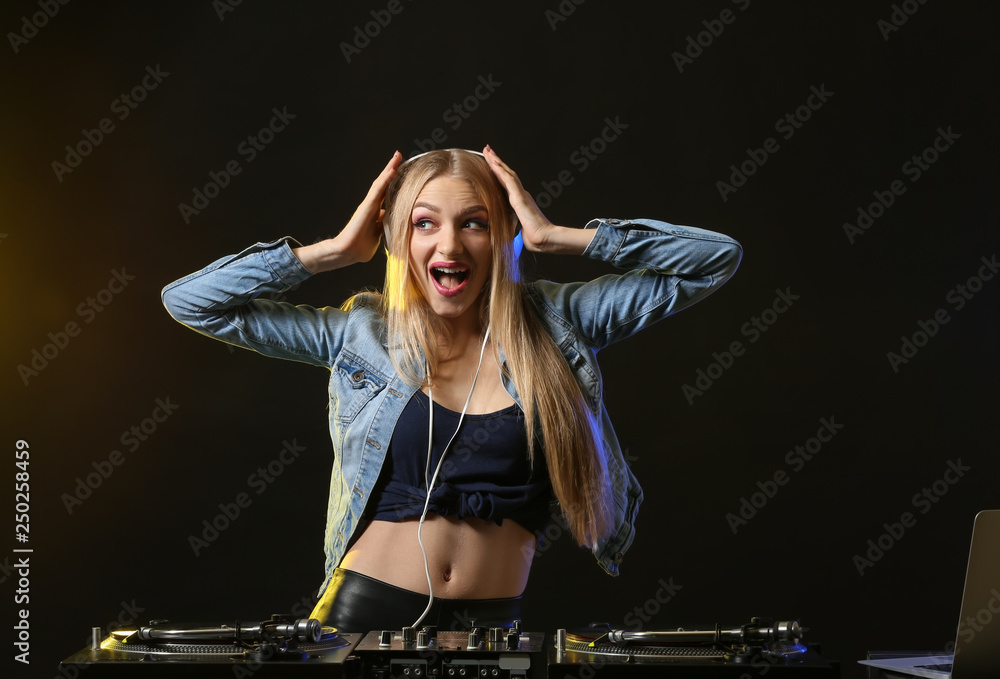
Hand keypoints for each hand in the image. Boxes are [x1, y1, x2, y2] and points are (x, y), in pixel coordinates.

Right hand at [293, 151, 400, 272]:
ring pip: (381, 183)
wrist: (348, 252)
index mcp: (375, 211)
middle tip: (399, 155)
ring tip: (397, 157)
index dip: (394, 181)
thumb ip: (383, 224)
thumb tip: (390, 217)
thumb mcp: (378, 233)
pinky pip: (378, 191)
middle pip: (383, 183)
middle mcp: (372, 204)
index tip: (402, 169)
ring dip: (389, 169)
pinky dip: (385, 180)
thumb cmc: (362, 246)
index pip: (387, 192)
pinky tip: (392, 171)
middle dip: (392, 169)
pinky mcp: (366, 207)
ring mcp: (369, 204)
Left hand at [482, 145, 554, 251]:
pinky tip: (493, 162)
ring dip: (496, 161)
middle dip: (496, 161)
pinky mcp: (519, 197)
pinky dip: (500, 170)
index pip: (506, 183)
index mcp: (520, 200)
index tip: (490, 162)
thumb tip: (510, 232)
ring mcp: (520, 194)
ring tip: (488, 151)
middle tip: (487, 149)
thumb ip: (514, 226)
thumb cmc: (534, 237)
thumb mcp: (519, 230)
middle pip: (505, 174)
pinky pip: (508, 180)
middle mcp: (520, 194)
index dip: (498, 172)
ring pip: (506, 173)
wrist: (544, 239)